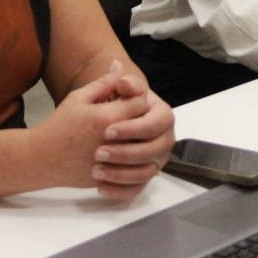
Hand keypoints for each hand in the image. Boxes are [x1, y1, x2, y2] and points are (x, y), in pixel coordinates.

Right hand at [34, 62, 162, 195]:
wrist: (41, 158)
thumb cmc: (59, 125)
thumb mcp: (78, 98)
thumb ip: (103, 83)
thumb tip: (119, 66)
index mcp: (106, 117)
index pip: (140, 103)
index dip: (137, 98)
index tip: (130, 99)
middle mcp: (113, 141)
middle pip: (146, 126)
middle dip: (142, 119)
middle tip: (133, 116)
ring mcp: (112, 162)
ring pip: (144, 152)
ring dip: (141, 142)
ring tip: (130, 135)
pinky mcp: (110, 178)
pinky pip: (133, 172)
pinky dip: (134, 163)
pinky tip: (125, 154)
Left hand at [92, 73, 175, 199]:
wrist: (94, 133)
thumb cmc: (100, 110)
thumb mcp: (102, 95)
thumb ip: (114, 84)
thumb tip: (117, 67)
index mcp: (159, 113)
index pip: (155, 122)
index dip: (133, 128)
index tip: (107, 130)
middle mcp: (163, 137)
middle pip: (155, 149)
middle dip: (127, 152)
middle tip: (100, 152)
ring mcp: (155, 159)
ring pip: (147, 172)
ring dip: (122, 173)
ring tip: (96, 170)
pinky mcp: (143, 177)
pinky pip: (137, 189)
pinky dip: (119, 190)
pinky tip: (100, 187)